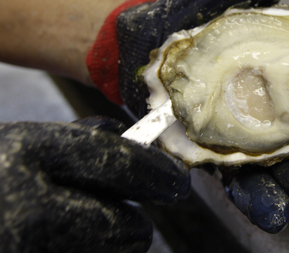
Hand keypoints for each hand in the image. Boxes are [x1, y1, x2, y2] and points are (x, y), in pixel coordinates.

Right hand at [0, 117, 189, 252]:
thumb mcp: (16, 144)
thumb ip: (71, 142)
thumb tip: (124, 139)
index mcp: (23, 154)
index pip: (112, 160)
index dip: (153, 173)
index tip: (178, 182)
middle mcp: (24, 208)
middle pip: (123, 228)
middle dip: (130, 227)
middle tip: (123, 221)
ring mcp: (22, 247)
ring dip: (105, 248)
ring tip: (72, 231)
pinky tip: (59, 243)